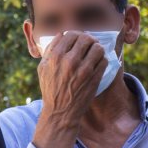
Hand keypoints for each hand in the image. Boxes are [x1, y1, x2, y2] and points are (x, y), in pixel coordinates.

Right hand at [30, 32, 106, 147]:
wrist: (60, 112)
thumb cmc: (50, 89)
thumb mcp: (43, 68)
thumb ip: (50, 50)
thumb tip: (61, 35)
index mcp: (56, 57)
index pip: (71, 34)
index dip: (76, 35)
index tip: (78, 40)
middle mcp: (70, 61)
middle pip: (87, 38)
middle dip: (89, 40)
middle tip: (89, 44)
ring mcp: (84, 70)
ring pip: (98, 48)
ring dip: (97, 48)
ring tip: (95, 53)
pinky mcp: (95, 78)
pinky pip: (104, 61)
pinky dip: (102, 60)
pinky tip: (98, 63)